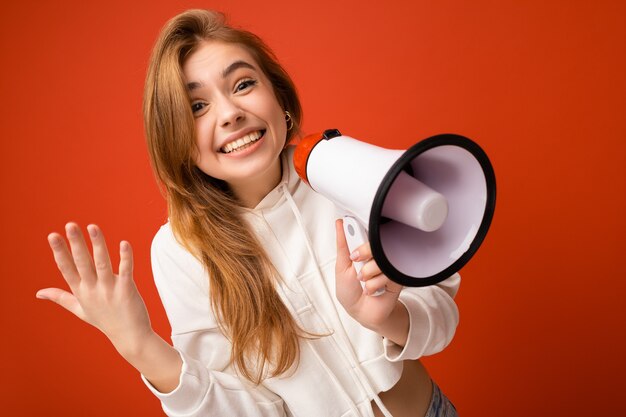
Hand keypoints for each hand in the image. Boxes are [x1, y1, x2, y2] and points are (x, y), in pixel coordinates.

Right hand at [37, 222, 152, 357]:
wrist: (130, 337)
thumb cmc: (105, 320)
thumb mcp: (79, 309)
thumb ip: (61, 298)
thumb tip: (38, 293)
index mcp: (81, 292)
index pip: (67, 269)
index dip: (59, 252)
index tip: (52, 235)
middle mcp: (93, 290)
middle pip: (82, 263)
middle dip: (75, 244)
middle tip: (70, 225)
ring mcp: (110, 290)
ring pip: (102, 264)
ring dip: (98, 245)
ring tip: (93, 227)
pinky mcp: (127, 291)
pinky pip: (126, 271)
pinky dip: (125, 258)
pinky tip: (124, 243)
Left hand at [334, 219, 405, 334]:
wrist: (360, 312)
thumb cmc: (349, 290)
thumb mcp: (341, 266)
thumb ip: (342, 244)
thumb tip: (339, 223)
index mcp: (365, 248)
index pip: (368, 231)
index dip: (360, 235)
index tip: (353, 245)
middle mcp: (378, 254)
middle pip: (376, 241)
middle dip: (363, 253)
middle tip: (356, 262)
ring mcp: (388, 264)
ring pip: (381, 259)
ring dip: (367, 274)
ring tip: (363, 282)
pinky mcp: (397, 276)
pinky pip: (387, 274)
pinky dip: (374, 285)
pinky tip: (372, 291)